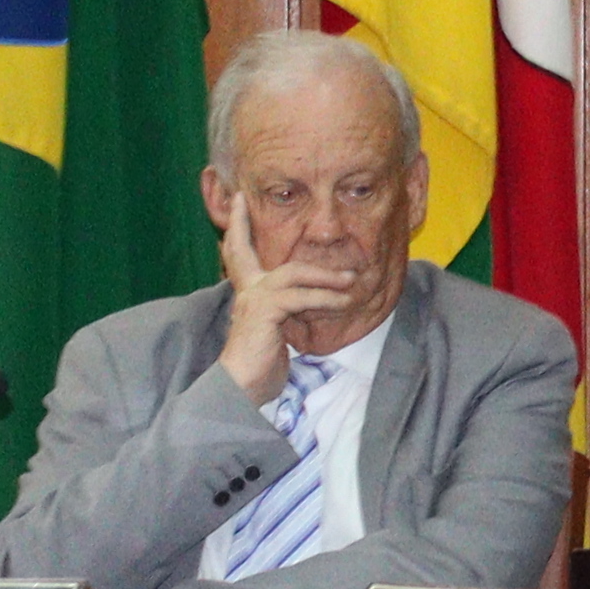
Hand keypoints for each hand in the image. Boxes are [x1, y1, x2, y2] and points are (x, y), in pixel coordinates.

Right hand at [210, 174, 385, 398]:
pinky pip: (299, 298)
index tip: (237, 199)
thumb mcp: (280, 330)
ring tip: (351, 280)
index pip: (239, 254)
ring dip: (324, 275)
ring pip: (291, 273)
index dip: (238, 227)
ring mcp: (252, 302)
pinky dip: (324, 298)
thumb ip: (292, 309)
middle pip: (242, 251)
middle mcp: (246, 293)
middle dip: (244, 224)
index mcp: (249, 295)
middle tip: (244, 199)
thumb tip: (322, 297)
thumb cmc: (261, 365)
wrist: (241, 389)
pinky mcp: (263, 313)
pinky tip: (343, 302)